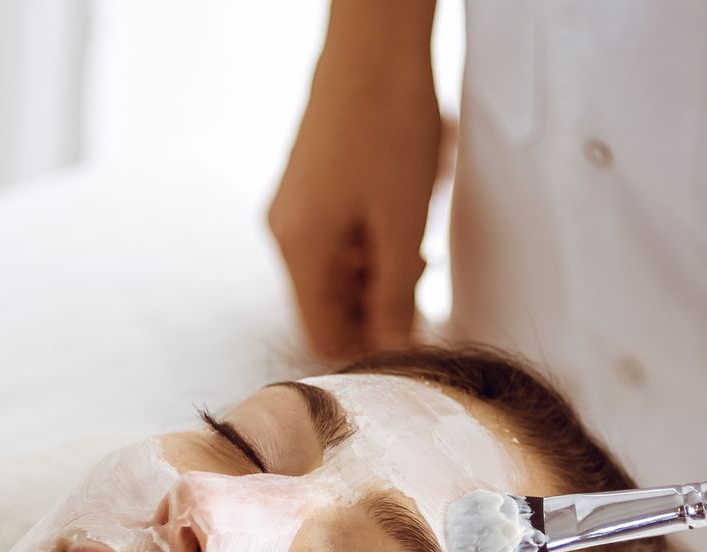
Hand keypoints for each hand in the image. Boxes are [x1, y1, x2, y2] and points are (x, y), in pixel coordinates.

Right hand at [268, 39, 444, 360]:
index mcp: (299, 249)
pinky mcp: (307, 185)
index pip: (320, 335)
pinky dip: (367, 244)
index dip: (365, 348)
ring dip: (375, 274)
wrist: (374, 46)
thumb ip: (395, 297)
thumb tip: (393, 348)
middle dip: (374, 307)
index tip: (410, 339)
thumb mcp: (402, 227)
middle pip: (326, 304)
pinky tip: (399, 221)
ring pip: (333, 270)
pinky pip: (334, 238)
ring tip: (416, 247)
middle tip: (422, 285)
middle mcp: (284, 232)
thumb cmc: (388, 128)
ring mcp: (292, 207)